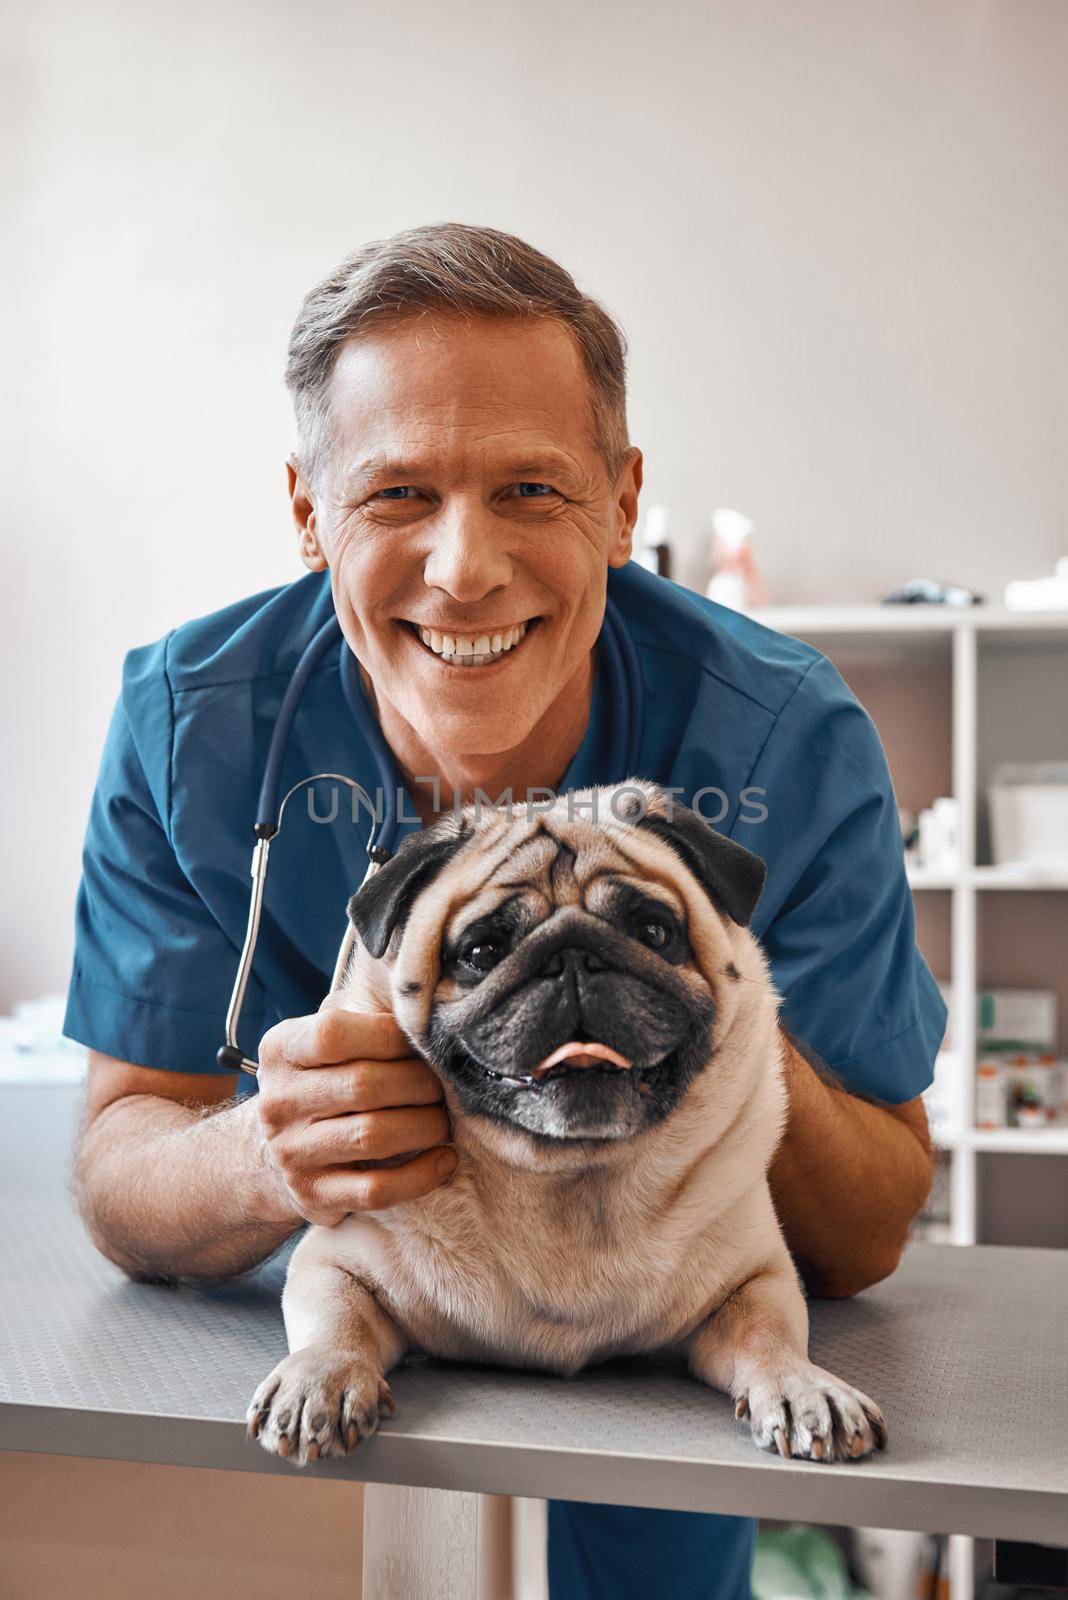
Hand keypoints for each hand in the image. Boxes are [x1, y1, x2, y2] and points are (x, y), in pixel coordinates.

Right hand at [254, 999, 455, 1226]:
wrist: (271, 1154)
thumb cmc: (322, 1082)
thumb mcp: (322, 1041)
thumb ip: (361, 1015)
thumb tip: (424, 995)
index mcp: (281, 1051)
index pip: (333, 1032)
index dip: (390, 1035)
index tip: (423, 1041)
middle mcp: (278, 1102)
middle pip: (364, 1085)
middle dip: (420, 1083)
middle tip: (445, 1085)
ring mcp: (292, 1152)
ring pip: (374, 1136)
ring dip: (425, 1126)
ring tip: (445, 1120)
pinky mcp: (313, 1195)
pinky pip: (376, 1189)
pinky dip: (420, 1175)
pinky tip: (443, 1161)